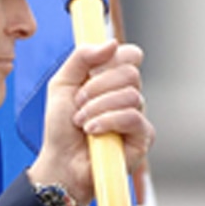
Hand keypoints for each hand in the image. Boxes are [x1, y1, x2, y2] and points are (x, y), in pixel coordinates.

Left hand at [27, 41, 152, 205]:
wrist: (61, 162)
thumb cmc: (62, 129)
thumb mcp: (62, 84)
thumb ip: (82, 57)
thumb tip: (112, 43)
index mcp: (112, 81)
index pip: (130, 55)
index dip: (116, 57)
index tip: (94, 70)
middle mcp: (128, 97)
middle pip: (130, 72)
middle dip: (98, 87)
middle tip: (79, 104)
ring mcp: (138, 117)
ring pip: (131, 95)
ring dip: (98, 108)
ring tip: (82, 122)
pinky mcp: (143, 138)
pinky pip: (133, 117)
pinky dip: (109, 121)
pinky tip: (93, 131)